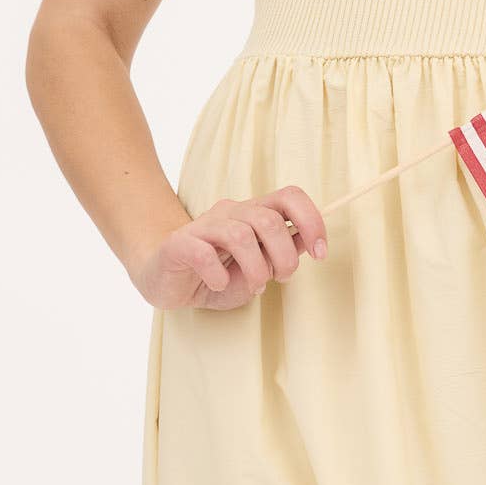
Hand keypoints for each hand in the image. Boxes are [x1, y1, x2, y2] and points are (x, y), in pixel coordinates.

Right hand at [128, 186, 328, 309]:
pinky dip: (218, 275)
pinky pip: (204, 252)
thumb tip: (309, 241)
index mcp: (254, 213)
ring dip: (256, 270)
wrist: (165, 279)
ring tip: (253, 288)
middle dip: (284, 256)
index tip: (320, 253)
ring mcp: (203, 226)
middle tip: (280, 279)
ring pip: (241, 236)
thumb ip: (282, 253)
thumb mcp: (258, 268)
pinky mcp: (179, 244)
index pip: (290, 196)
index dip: (312, 220)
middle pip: (269, 220)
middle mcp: (231, 213)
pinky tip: (218, 285)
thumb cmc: (215, 275)